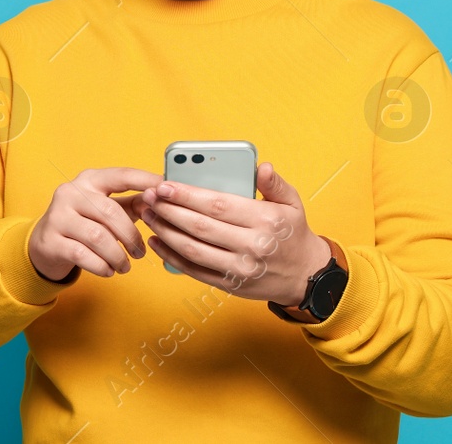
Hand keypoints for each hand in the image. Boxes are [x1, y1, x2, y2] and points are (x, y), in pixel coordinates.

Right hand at [29, 167, 162, 280]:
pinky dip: (101, 266)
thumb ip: (133, 204)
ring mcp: (58, 216)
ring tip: (125, 266)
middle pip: (111, 212)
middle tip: (140, 253)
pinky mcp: (51, 240)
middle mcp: (71, 193)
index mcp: (90, 180)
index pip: (122, 175)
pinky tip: (108, 270)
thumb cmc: (84, 223)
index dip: (146, 181)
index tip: (167, 190)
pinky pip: (82, 255)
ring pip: (98, 237)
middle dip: (131, 236)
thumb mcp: (107, 209)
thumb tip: (160, 201)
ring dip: (117, 256)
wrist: (45, 244)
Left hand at [139, 161, 329, 304]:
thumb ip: (274, 183)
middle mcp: (251, 246)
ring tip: (148, 215)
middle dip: (169, 210)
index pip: (218, 205)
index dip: (187, 195)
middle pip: (200, 226)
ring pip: (193, 249)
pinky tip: (157, 242)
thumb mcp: (292, 202)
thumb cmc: (293, 234)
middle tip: (149, 197)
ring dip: (165, 231)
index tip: (165, 185)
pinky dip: (171, 257)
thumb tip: (262, 167)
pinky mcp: (230, 285)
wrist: (304, 275)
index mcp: (265, 221)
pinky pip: (194, 270)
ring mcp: (239, 269)